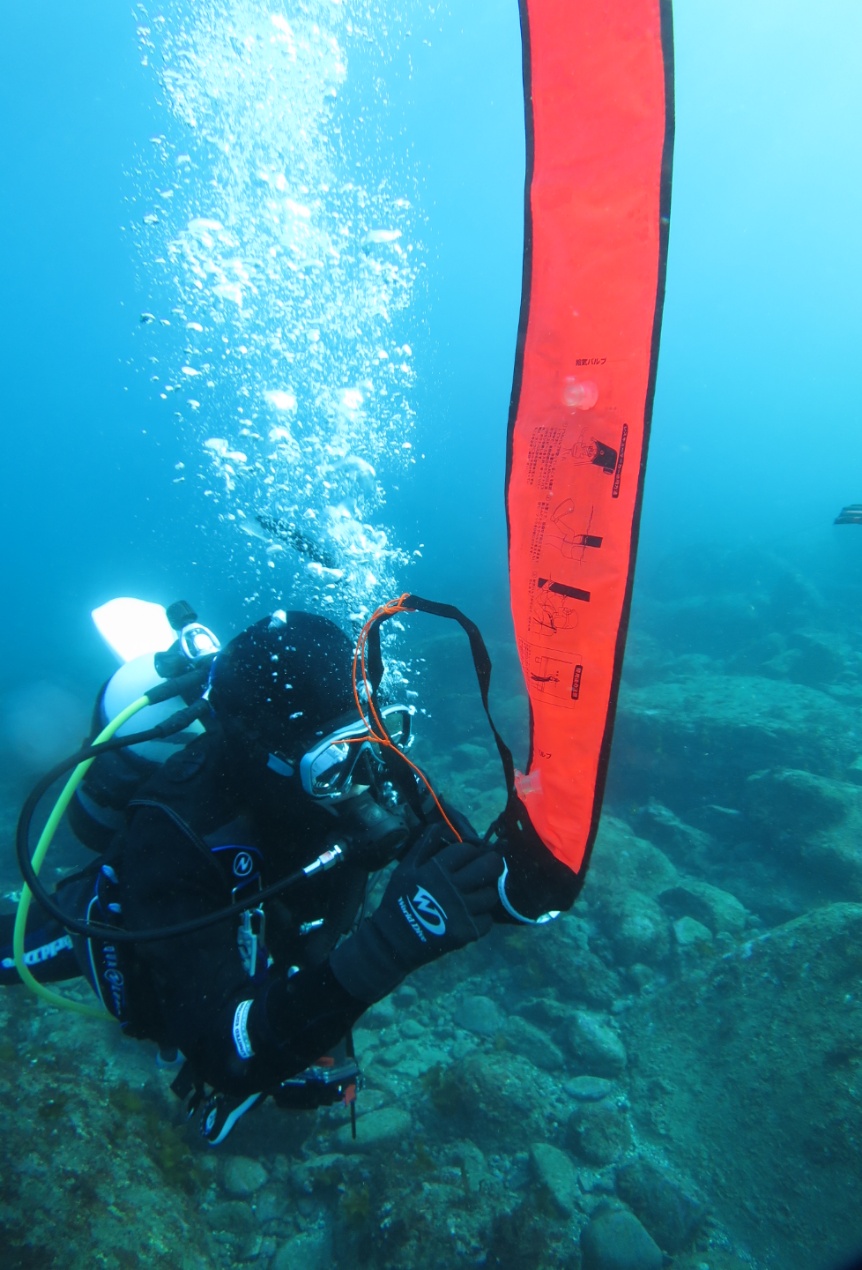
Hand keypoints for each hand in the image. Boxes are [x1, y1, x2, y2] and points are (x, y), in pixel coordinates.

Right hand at [330, 824, 501, 1002]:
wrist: (393, 941)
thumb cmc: (400, 900)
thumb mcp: (405, 869)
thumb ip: (424, 845)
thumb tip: (442, 825)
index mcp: (437, 870)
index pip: (467, 850)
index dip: (471, 850)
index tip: (470, 855)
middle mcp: (452, 888)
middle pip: (489, 867)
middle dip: (493, 862)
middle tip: (489, 865)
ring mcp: (462, 911)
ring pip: (491, 894)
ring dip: (486, 891)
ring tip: (476, 892)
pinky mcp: (467, 932)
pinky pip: (488, 919)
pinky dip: (482, 916)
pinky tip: (471, 913)